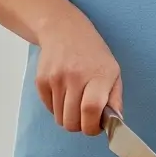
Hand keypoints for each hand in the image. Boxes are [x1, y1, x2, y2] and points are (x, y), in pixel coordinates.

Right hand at [35, 6, 121, 135]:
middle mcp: (75, 76)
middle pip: (72, 121)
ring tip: (75, 100)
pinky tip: (64, 92)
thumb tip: (115, 124)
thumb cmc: (93, 53)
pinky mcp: (41, 80)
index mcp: (99, 74)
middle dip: (80, 126)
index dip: (92, 126)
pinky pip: (48, 109)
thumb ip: (115, 99)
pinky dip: (56, 107)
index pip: (91, 109)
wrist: (64, 29)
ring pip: (59, 119)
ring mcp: (56, 78)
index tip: (94, 127)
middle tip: (85, 116)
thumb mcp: (113, 71)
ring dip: (68, 116)